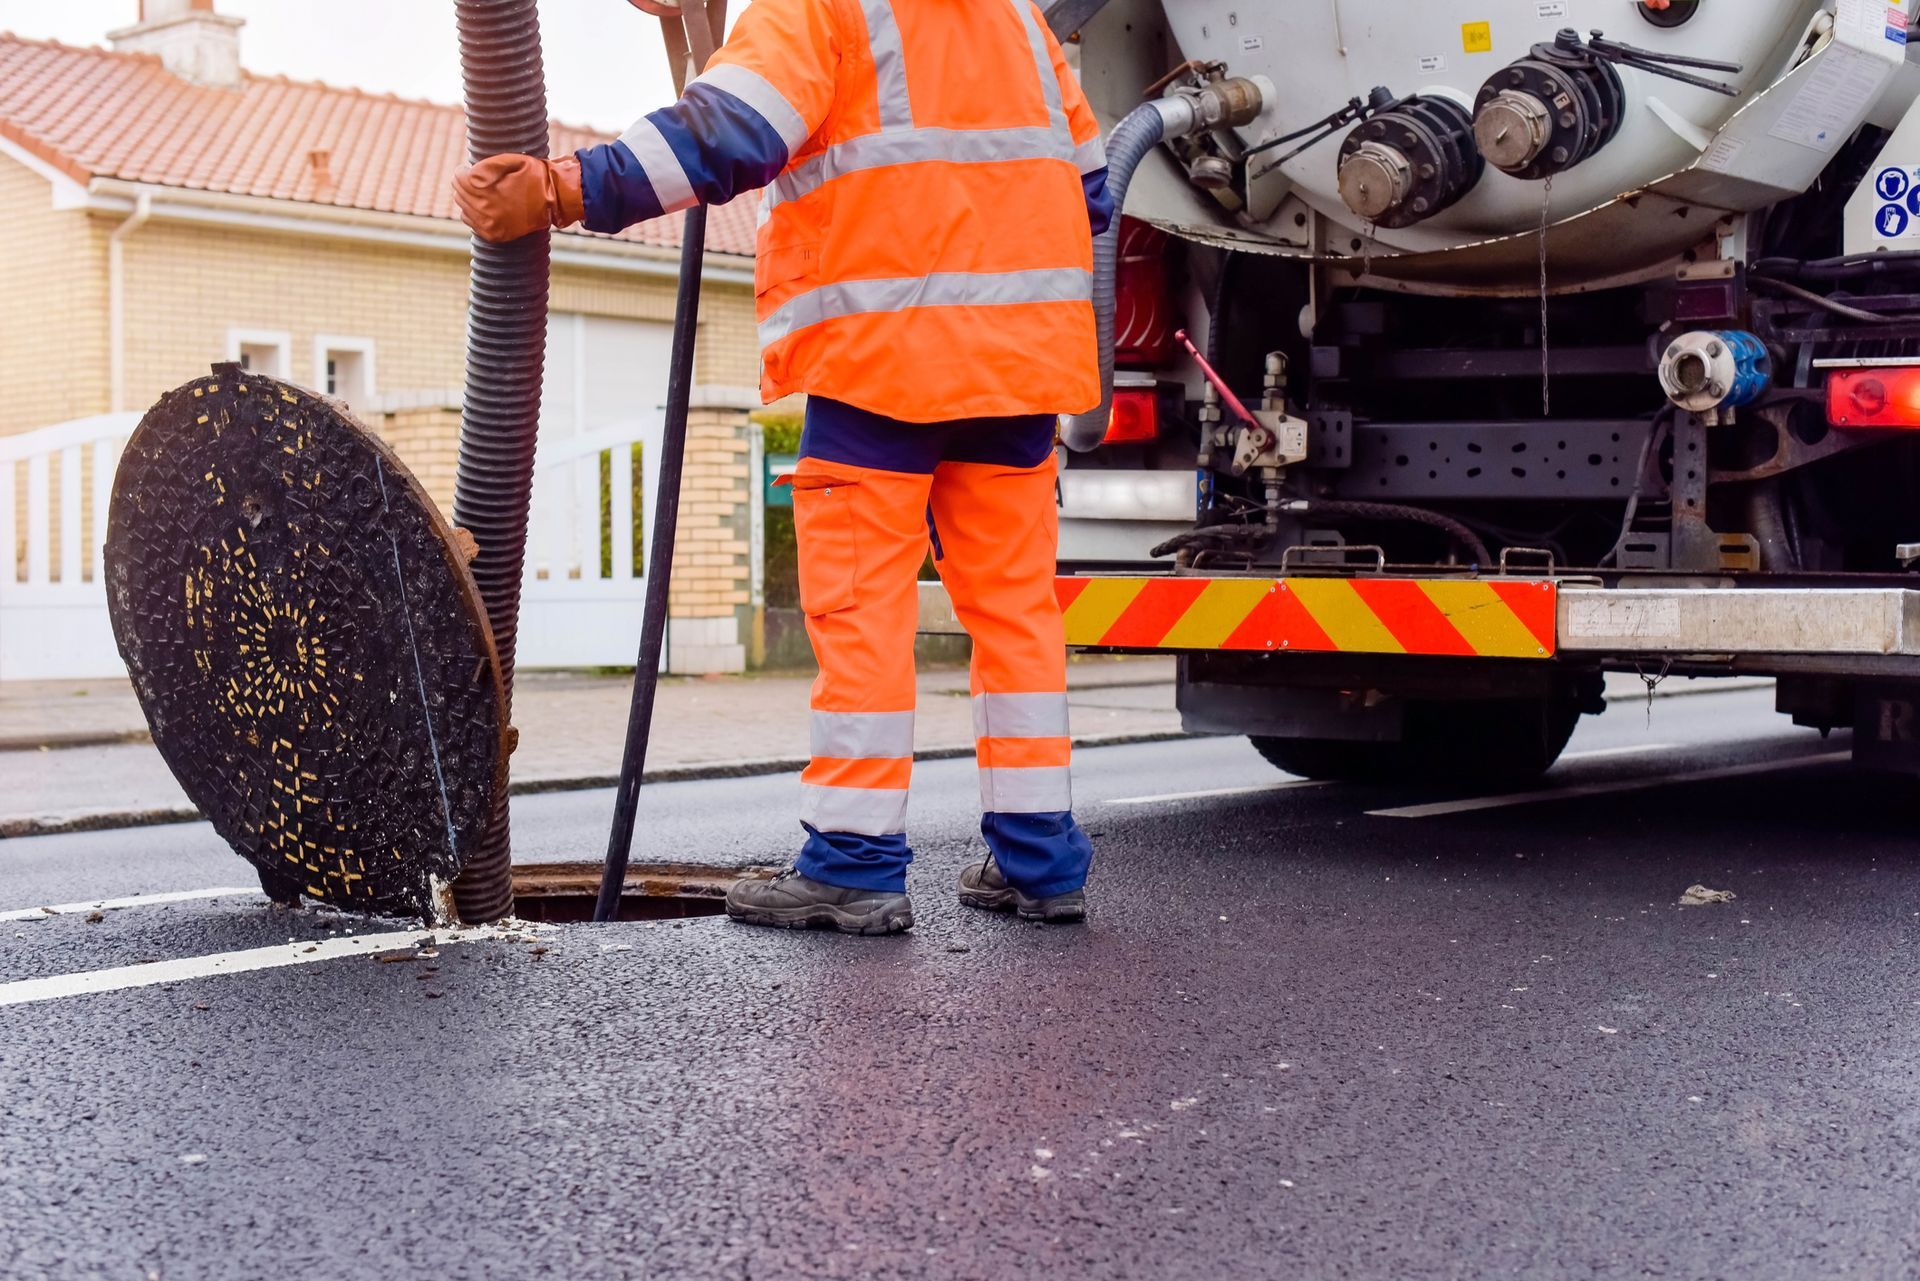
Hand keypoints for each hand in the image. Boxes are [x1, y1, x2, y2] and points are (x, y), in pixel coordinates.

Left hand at [451, 154, 584, 241]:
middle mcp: (486, 211)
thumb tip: (468, 173)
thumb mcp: (512, 160)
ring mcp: (490, 226)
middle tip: (475, 180)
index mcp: (488, 191)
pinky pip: (471, 223)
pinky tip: (485, 207)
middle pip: (459, 194)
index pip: (459, 179)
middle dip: (464, 184)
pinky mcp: (494, 235)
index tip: (468, 168)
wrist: (555, 200)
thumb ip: (488, 165)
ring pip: (463, 209)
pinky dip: (474, 214)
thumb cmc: (533, 176)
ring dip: (468, 199)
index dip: (463, 171)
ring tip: (481, 193)